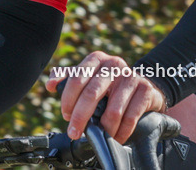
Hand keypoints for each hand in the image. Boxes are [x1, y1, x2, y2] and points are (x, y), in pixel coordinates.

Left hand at [45, 51, 166, 144]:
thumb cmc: (110, 83)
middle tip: (74, 132)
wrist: (144, 85)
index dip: (68, 100)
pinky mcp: (145, 90)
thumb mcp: (89, 76)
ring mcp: (130, 76)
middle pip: (91, 94)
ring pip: (112, 110)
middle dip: (80, 117)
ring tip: (99, 136)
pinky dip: (121, 132)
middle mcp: (114, 64)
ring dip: (103, 129)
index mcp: (96, 59)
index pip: (76, 79)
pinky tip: (116, 137)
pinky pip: (130, 117)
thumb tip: (50, 85)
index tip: (66, 116)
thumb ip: (68, 78)